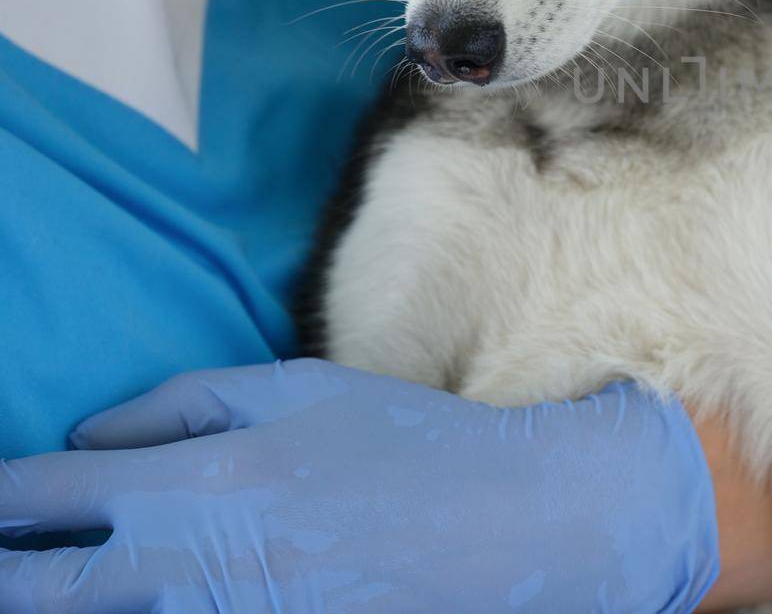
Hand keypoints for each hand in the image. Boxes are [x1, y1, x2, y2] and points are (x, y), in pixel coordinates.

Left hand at [0, 360, 719, 612]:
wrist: (510, 525)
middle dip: (1, 573)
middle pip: (41, 590)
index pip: (47, 496)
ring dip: (66, 599)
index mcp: (203, 479)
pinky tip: (144, 601)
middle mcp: (196, 564)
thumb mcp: (299, 388)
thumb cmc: (407, 442)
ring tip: (40, 587)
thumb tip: (84, 440)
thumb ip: (182, 403)